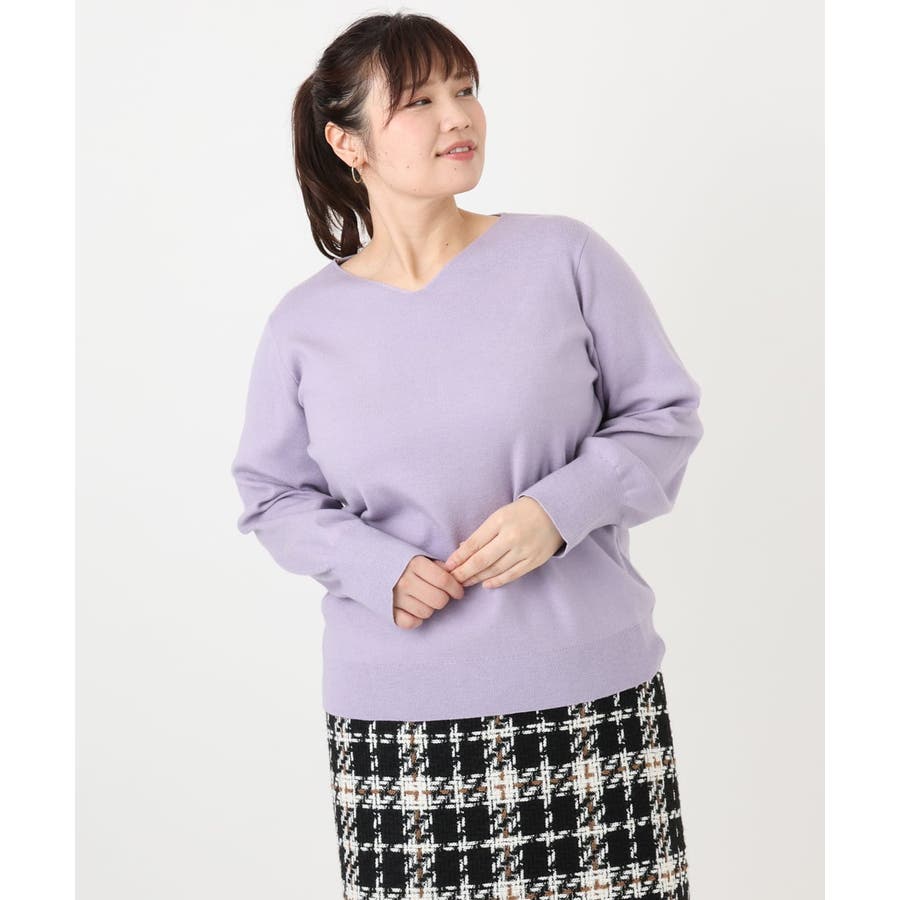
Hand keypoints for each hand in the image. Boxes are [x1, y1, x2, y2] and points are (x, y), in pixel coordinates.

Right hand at [392, 555, 465, 628]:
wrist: (375, 566)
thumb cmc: (405, 563)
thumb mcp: (422, 557)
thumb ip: (439, 566)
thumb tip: (456, 577)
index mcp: (415, 564)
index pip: (444, 581)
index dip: (456, 588)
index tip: (458, 592)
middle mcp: (405, 581)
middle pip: (439, 600)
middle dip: (444, 598)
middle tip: (440, 595)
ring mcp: (396, 597)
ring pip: (426, 612)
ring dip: (430, 608)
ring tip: (424, 600)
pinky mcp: (389, 610)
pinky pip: (410, 623)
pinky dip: (415, 620)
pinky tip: (414, 611)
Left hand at [443, 497, 563, 588]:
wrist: (556, 512)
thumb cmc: (523, 512)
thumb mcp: (500, 515)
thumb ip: (482, 533)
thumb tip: (462, 548)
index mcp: (500, 521)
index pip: (474, 543)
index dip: (459, 556)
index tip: (447, 565)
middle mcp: (511, 536)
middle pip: (482, 560)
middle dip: (463, 572)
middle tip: (451, 580)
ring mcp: (524, 550)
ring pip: (495, 569)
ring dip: (477, 578)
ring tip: (464, 583)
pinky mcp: (534, 560)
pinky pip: (512, 575)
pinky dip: (497, 581)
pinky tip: (485, 585)